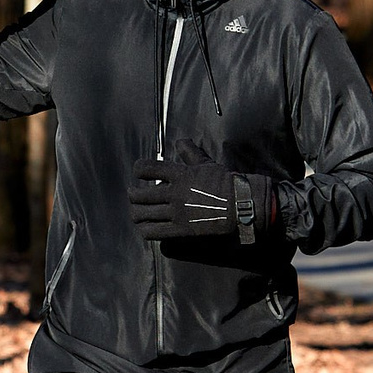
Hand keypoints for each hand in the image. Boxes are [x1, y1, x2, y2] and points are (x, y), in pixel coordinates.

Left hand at [130, 150, 271, 241]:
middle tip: (134, 195)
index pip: (146, 168)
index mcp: (179, 174)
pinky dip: (144, 228)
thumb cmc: (224, 182)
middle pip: (138, 195)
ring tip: (137, 211)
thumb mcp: (206, 163)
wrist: (240, 204)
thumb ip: (189, 152)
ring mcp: (176, 213)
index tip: (139, 173)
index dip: (138, 170)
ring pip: (141, 214)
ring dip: (136, 212)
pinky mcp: (180, 230)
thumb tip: (180, 142)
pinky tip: (145, 226)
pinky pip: (152, 231)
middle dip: (133, 194)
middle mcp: (174, 193)